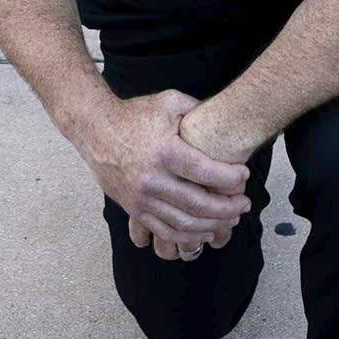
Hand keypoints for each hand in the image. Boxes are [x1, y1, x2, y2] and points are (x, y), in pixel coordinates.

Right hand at [71, 90, 250, 251]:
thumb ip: (198, 110)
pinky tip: (204, 231)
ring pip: (184, 224)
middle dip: (228, 208)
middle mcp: (151, 179)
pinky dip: (187, 237)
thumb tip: (225, 121)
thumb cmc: (133, 115)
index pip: (207, 173)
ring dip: (212, 226)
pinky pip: (164, 232)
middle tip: (244, 204)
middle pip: (199, 204)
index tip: (243, 176)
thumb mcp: (169, 102)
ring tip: (230, 219)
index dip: (232, 178)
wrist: (94, 128)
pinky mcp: (133, 209)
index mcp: (164, 152)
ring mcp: (140, 198)